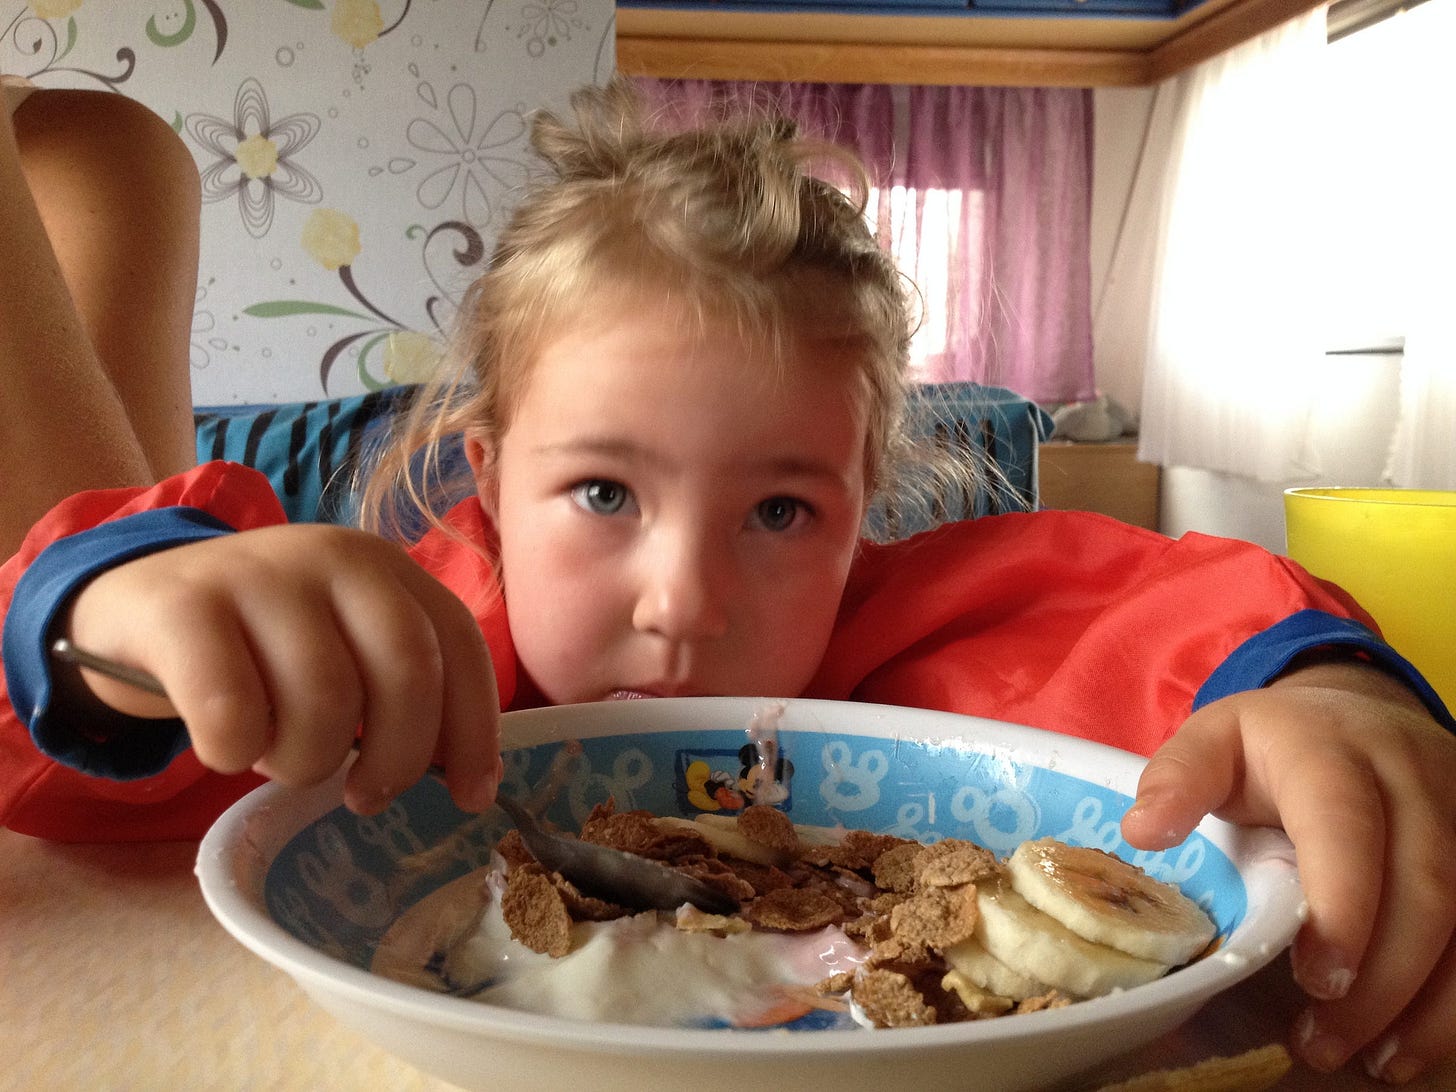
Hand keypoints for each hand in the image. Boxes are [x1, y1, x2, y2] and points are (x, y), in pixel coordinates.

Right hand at [62, 524, 501, 814]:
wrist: (135, 604)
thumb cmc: (259, 646)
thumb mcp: (342, 649)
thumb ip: (403, 693)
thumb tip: (475, 782)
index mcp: (386, 569)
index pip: (459, 644)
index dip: (474, 728)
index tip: (470, 798)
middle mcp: (333, 557)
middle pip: (406, 668)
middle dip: (399, 754)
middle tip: (365, 795)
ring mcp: (258, 574)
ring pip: (324, 698)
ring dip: (307, 760)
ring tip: (281, 758)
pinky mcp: (182, 607)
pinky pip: (232, 709)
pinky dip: (236, 751)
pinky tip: (227, 747)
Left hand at [1122, 660, 1455, 1082]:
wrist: (1356, 716)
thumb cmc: (1273, 745)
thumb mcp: (1214, 741)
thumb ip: (1177, 778)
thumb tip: (1143, 832)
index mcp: (1331, 752)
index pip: (1347, 825)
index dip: (1342, 903)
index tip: (1316, 977)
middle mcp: (1413, 780)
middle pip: (1423, 884)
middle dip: (1383, 976)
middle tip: (1324, 1038)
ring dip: (1422, 1002)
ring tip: (1366, 1059)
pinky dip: (1451, 1001)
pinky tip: (1408, 1046)